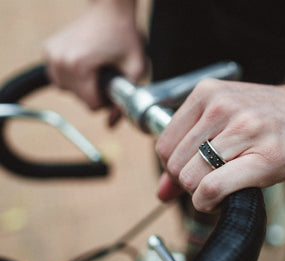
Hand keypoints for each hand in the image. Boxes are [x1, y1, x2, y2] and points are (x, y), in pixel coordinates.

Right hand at [43, 1, 144, 119]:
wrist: (111, 10)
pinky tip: (84, 67)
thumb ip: (126, 100)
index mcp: (80, 66)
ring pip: (65, 90)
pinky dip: (70, 77)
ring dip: (81, 87)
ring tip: (96, 71)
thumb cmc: (125, 36)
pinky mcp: (48, 50)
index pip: (91, 104)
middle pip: (78, 98)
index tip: (114, 87)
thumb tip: (109, 125)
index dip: (107, 101)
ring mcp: (52, 54)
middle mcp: (61, 60)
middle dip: (94, 94)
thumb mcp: (135, 69)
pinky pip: (57, 77)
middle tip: (107, 77)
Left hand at [156, 78, 284, 211]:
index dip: (173, 168)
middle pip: (174, 164)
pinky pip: (213, 188)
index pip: (163, 145)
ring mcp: (244, 130)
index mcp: (207, 93)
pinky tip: (221, 201)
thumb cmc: (275, 116)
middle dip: (187, 183)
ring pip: (190, 178)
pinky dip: (208, 203)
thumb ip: (189, 150)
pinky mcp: (265, 157)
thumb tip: (162, 191)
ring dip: (200, 194)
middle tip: (212, 182)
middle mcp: (221, 107)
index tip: (192, 173)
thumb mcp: (227, 119)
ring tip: (222, 188)